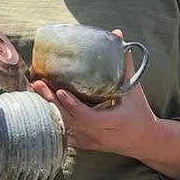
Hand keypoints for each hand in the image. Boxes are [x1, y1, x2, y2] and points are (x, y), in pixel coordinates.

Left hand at [33, 75, 158, 157]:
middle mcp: (99, 135)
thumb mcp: (134, 89)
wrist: (144, 141)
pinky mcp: (84, 144)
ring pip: (64, 127)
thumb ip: (125, 64)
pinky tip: (39, 106)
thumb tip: (118, 35)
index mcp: (113, 122)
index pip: (89, 117)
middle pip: (70, 121)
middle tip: (38, 84)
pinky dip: (52, 120)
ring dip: (48, 109)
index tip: (60, 91)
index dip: (73, 105)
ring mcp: (90, 141)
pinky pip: (64, 133)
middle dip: (52, 102)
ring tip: (34, 91)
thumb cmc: (139, 112)